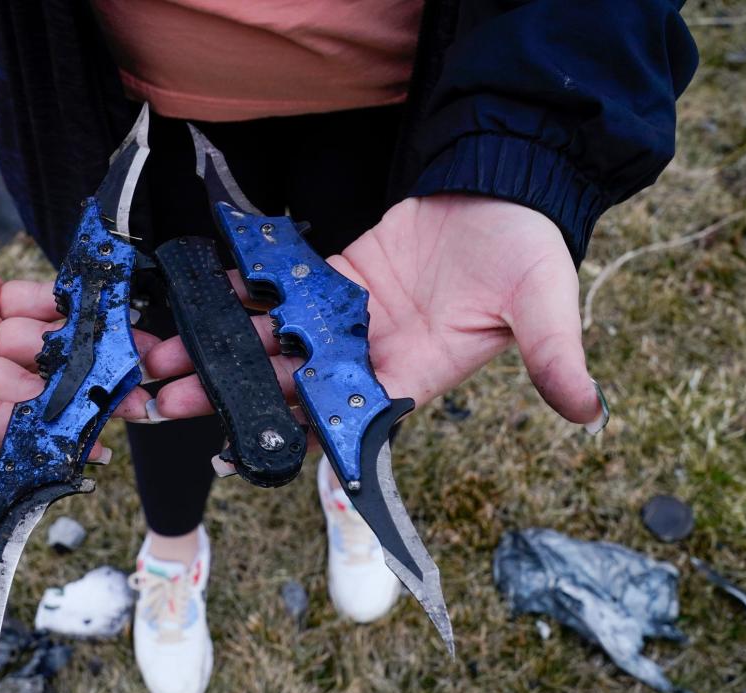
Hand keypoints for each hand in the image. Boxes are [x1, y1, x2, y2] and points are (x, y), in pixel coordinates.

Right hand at [0, 161, 157, 450]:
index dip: (21, 430)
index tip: (79, 440)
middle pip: (14, 393)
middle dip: (73, 397)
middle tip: (135, 397)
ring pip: (34, 357)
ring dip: (85, 357)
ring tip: (143, 355)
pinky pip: (37, 315)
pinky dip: (71, 315)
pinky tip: (114, 314)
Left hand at [143, 193, 605, 428]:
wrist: (507, 189)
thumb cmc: (527, 250)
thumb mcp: (544, 304)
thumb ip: (554, 356)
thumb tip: (590, 409)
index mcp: (412, 376)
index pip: (344, 420)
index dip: (292, 438)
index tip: (237, 450)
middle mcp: (369, 356)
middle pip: (287, 388)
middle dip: (226, 395)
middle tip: (163, 403)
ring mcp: (345, 319)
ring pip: (270, 344)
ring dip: (216, 350)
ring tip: (155, 360)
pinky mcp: (332, 279)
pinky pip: (276, 293)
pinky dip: (236, 297)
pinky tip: (191, 302)